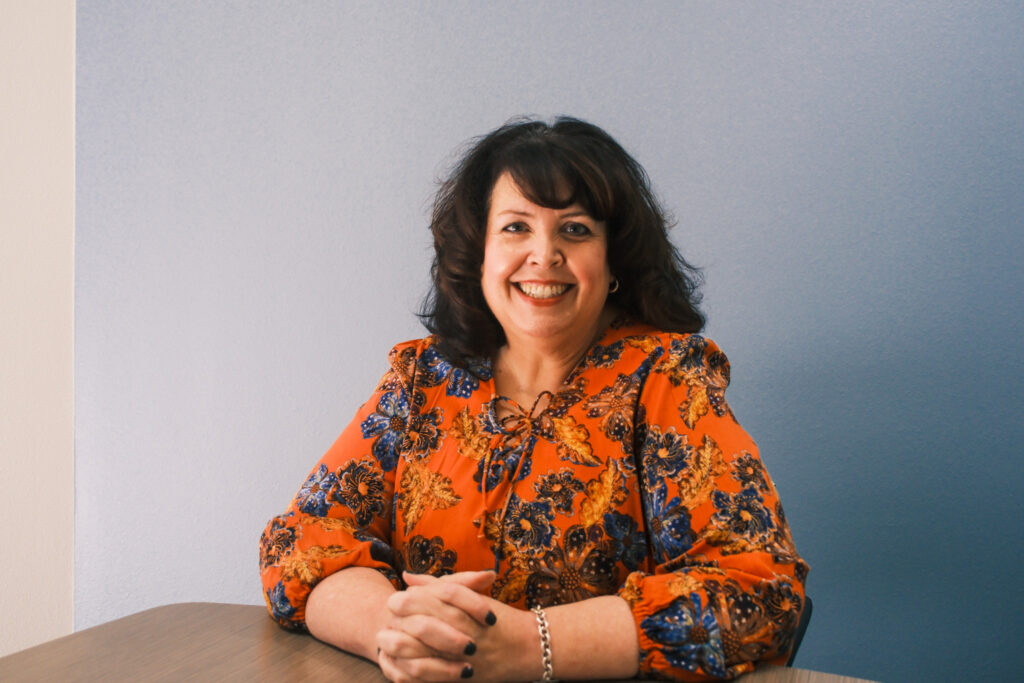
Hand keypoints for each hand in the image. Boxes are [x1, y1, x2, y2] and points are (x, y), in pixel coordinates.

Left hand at [376, 571, 536, 681]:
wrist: (529, 649)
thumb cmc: (498, 619)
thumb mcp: (473, 597)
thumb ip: (439, 585)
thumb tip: (407, 576)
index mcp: (468, 609)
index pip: (434, 598)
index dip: (410, 598)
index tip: (396, 597)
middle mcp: (466, 633)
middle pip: (425, 624)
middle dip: (401, 621)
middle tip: (387, 617)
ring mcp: (464, 658)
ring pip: (424, 653)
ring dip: (400, 647)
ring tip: (385, 640)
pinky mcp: (462, 678)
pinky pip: (429, 677)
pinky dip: (409, 671)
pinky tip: (396, 663)